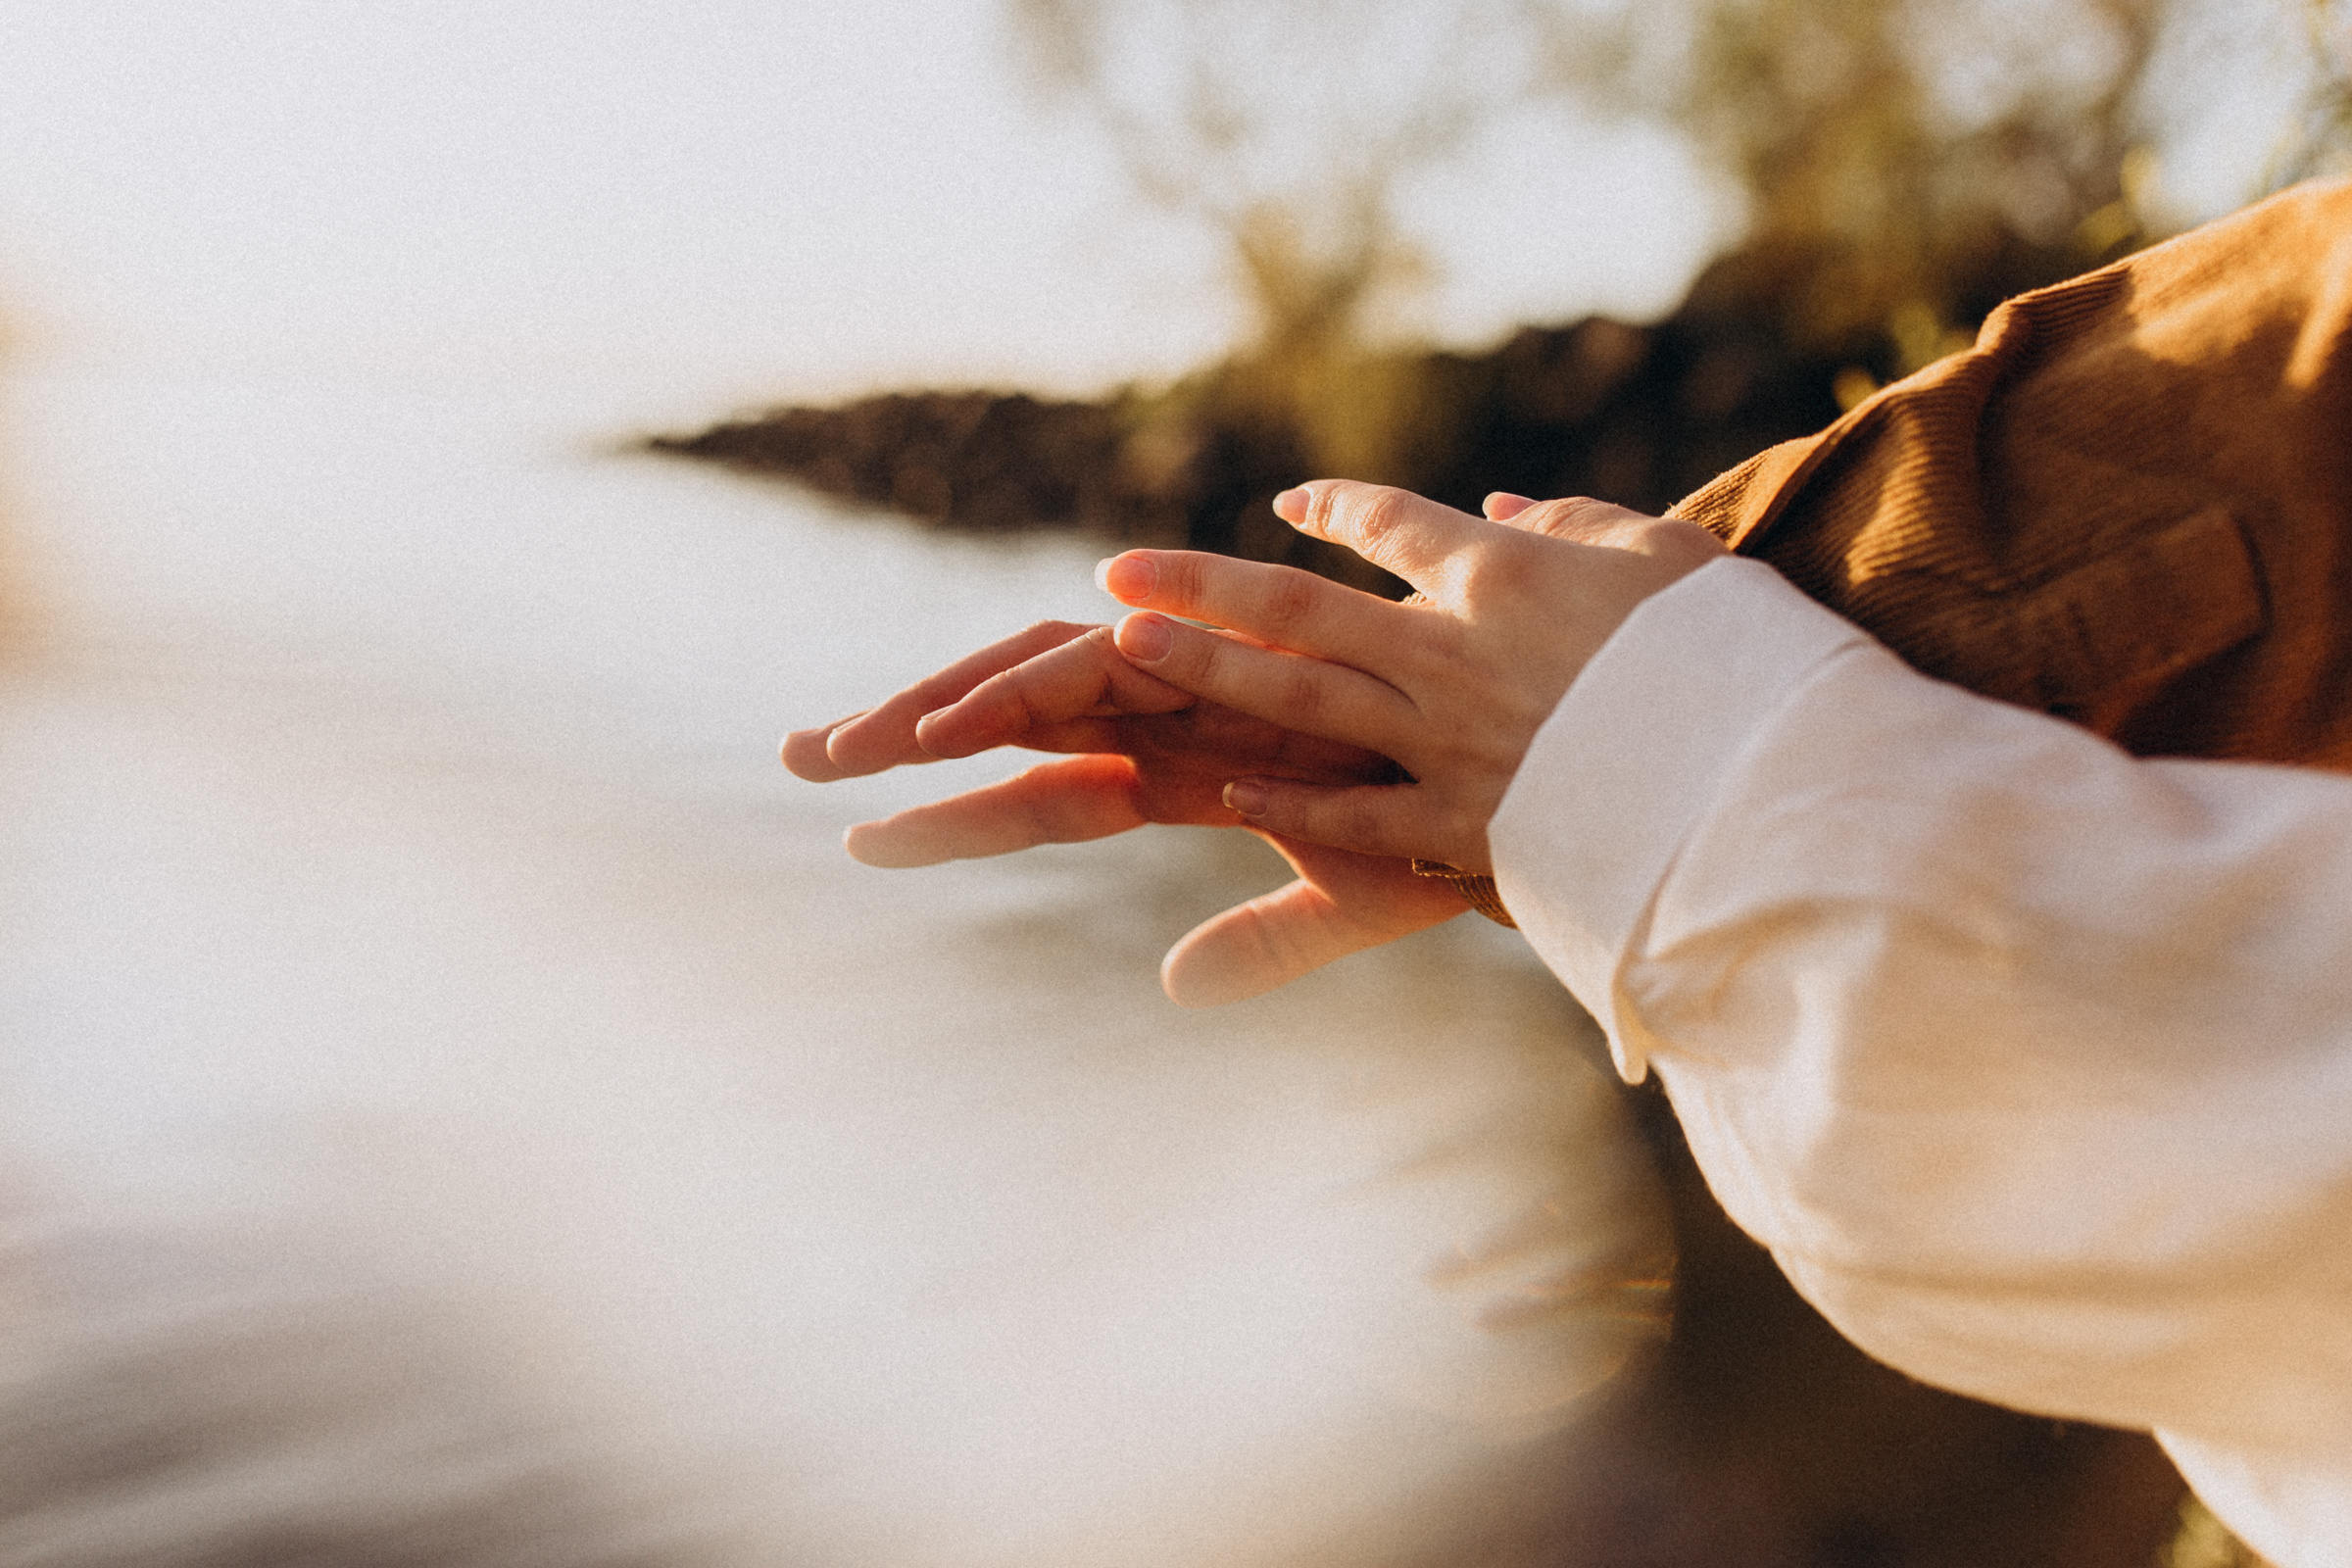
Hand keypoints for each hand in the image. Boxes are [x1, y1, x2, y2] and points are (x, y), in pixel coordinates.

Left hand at [781, 620, 1473, 1006]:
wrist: (1525, 779)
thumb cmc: (1444, 840)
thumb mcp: (1343, 901)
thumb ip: (1259, 943)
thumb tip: (1172, 989)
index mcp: (1182, 769)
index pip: (1040, 791)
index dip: (950, 818)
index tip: (854, 837)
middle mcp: (1170, 715)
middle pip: (1010, 716)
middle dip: (902, 732)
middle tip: (794, 757)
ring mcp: (1190, 679)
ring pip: (1036, 680)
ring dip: (941, 709)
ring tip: (848, 748)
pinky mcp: (1219, 659)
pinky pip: (1106, 672)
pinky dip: (1029, 689)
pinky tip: (952, 725)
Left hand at [1096, 482, 1726, 874]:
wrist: (1768, 777)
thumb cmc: (1739, 659)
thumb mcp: (1672, 563)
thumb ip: (1580, 523)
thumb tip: (1506, 500)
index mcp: (1508, 577)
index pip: (1397, 526)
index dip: (1338, 511)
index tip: (1290, 502)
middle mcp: (1455, 650)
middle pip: (1303, 609)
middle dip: (1204, 586)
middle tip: (1120, 574)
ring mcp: (1450, 740)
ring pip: (1300, 698)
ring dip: (1208, 669)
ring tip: (1129, 644)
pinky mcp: (1465, 824)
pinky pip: (1355, 813)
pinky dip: (1289, 804)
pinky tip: (1225, 792)